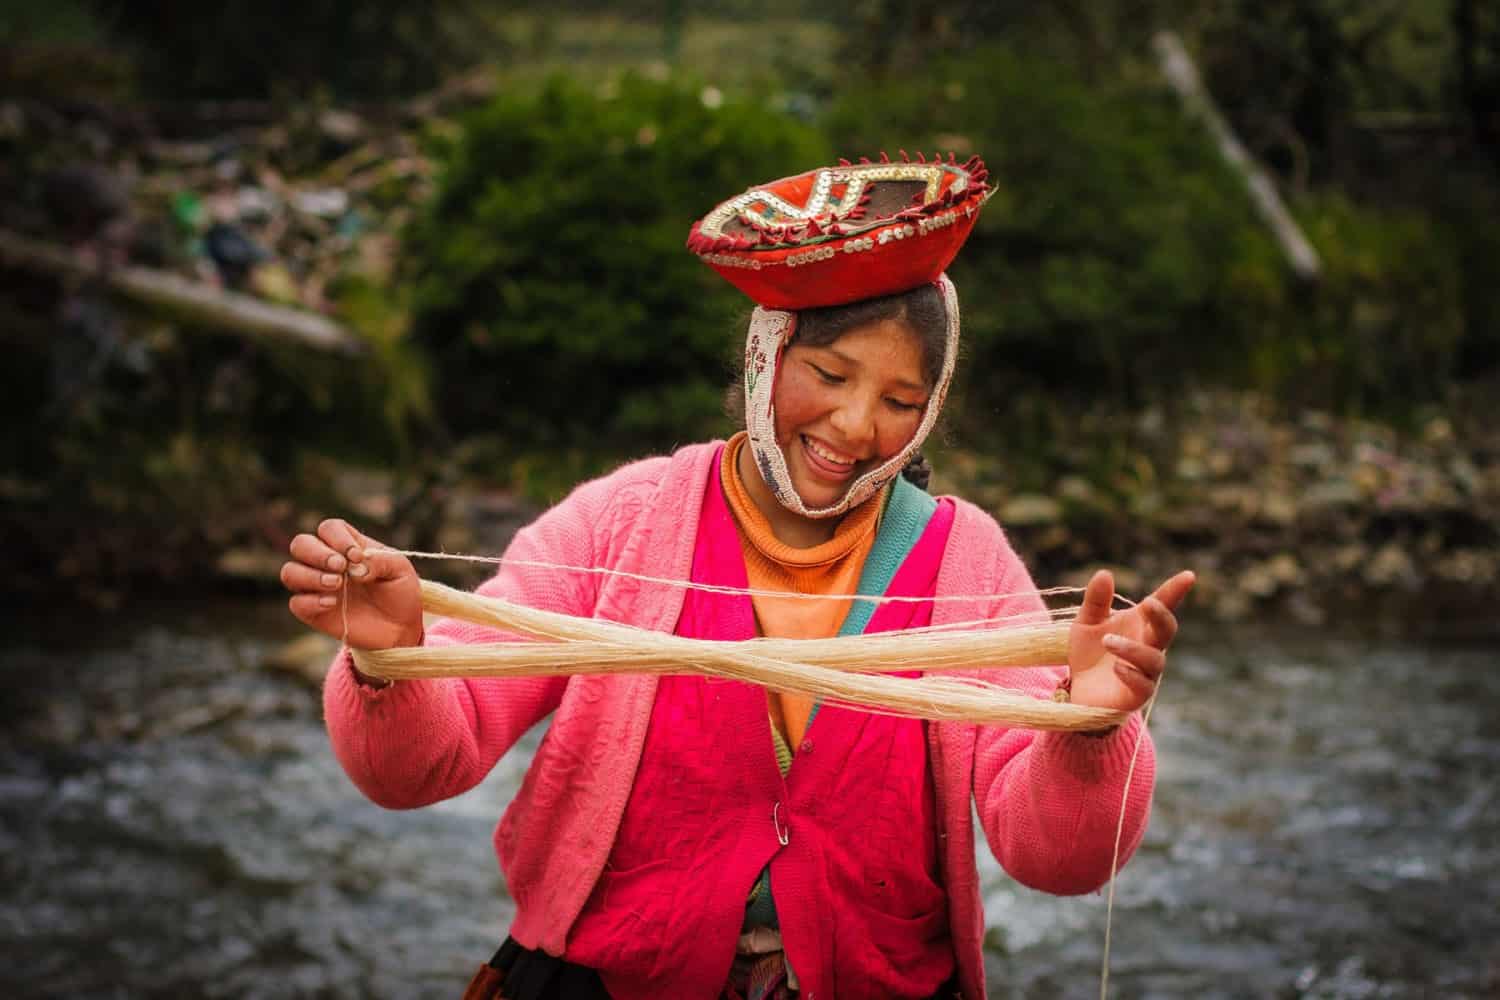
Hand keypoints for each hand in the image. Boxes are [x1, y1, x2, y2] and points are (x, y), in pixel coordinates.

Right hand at [281, 519, 423, 657]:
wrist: (400, 628)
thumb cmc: (399, 593)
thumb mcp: (400, 571)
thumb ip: (379, 560)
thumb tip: (355, 566)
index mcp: (347, 546)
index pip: (328, 529)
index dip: (338, 538)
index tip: (357, 556)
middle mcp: (326, 563)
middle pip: (301, 544)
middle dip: (317, 553)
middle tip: (340, 567)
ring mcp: (317, 587)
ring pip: (290, 572)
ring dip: (310, 575)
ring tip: (337, 584)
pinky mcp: (313, 612)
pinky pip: (296, 603)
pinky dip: (310, 601)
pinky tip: (332, 603)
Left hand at [1066, 569, 1195, 712]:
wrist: (1079, 690)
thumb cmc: (1090, 654)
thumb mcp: (1087, 622)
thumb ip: (1096, 600)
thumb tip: (1105, 573)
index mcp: (1140, 625)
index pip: (1162, 605)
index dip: (1175, 591)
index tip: (1188, 575)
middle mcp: (1149, 646)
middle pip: (1167, 630)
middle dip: (1162, 616)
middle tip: (1148, 604)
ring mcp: (1146, 672)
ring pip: (1155, 659)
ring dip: (1133, 649)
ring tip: (1106, 641)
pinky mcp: (1137, 694)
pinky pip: (1144, 685)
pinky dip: (1131, 674)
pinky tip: (1116, 667)